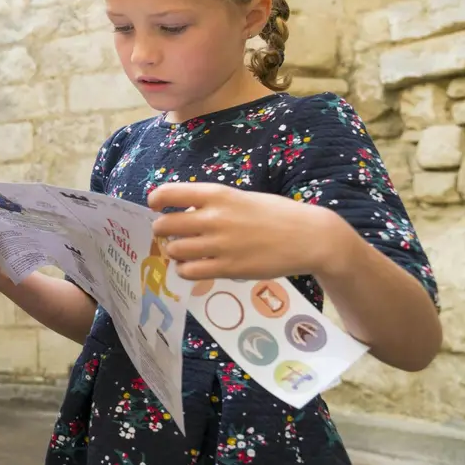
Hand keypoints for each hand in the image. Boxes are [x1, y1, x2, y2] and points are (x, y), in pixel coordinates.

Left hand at [148, 182, 344, 281]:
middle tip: (167, 234)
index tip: (155, 206)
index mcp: (217, 195)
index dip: (155, 200)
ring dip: (173, 251)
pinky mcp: (227, 268)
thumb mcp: (240, 199)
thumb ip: (212, 205)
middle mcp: (214, 218)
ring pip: (174, 250)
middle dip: (160, 230)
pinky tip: (193, 266)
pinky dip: (185, 270)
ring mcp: (220, 245)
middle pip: (164, 225)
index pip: (168, 193)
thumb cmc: (275, 214)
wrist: (308, 237)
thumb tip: (183, 213)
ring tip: (182, 251)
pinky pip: (189, 271)